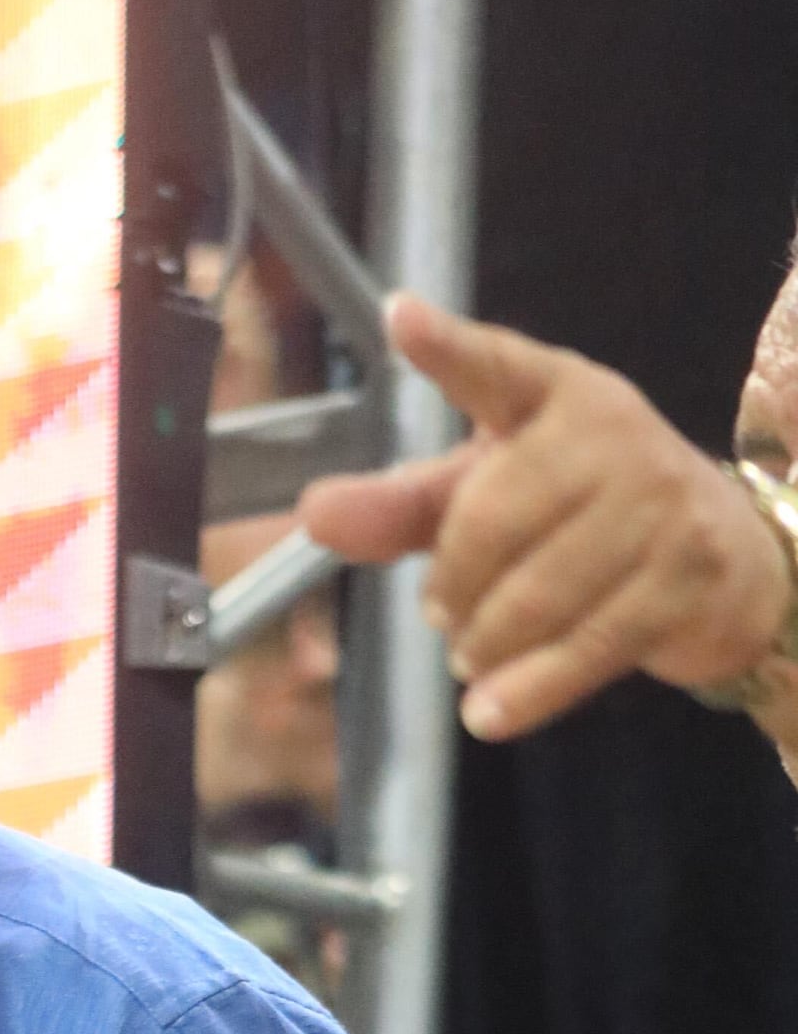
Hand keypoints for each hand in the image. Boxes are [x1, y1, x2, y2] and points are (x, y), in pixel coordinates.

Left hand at [301, 294, 791, 740]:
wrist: (720, 560)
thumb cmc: (582, 516)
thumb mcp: (490, 495)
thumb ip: (403, 505)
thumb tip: (313, 514)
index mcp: (555, 393)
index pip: (494, 367)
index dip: (446, 348)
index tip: (399, 320)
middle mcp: (612, 433)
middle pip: (488, 524)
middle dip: (452, 587)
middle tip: (443, 614)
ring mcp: (658, 502)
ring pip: (532, 598)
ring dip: (483, 645)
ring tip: (474, 654)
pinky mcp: (686, 576)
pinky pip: (584, 647)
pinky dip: (525, 692)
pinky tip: (486, 714)